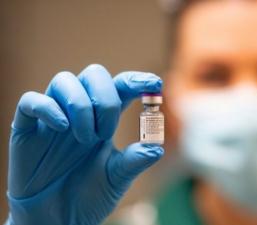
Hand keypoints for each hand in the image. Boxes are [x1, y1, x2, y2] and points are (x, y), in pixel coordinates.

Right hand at [6, 64, 163, 224]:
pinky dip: (48, 108)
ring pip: (64, 81)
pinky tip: (61, 128)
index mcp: (105, 119)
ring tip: (86, 138)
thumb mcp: (117, 178)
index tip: (155, 84)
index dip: (137, 80)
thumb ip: (135, 160)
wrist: (57, 219)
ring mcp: (54, 117)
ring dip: (81, 105)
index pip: (121, 87)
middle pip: (94, 74)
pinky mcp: (27, 128)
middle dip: (106, 98)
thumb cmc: (89, 195)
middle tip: (107, 131)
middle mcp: (81, 112)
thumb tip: (157, 148)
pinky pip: (31, 101)